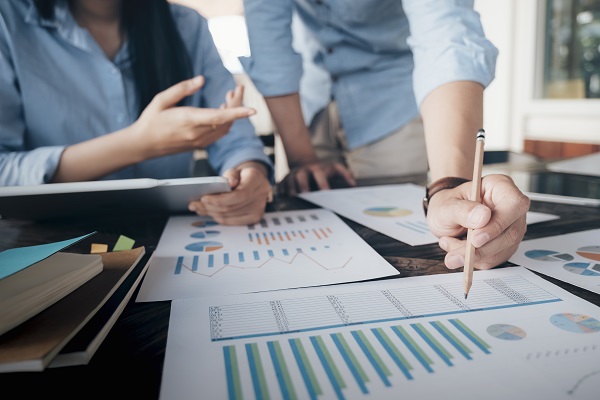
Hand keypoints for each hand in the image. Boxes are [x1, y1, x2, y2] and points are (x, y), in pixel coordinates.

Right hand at [132, 76, 254, 157]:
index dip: (238, 113)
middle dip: (237, 104)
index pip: (219, 117)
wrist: (143, 145)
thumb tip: (201, 79)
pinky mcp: (200, 145)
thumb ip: (182, 89)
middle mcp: (197, 133)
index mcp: (188, 120)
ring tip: (230, 96)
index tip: (252, 110)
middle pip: (227, 120)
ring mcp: (200, 141)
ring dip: (233, 113)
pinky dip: (226, 122)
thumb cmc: (151, 120)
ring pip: (225, 128)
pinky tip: (223, 111)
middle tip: (238, 88)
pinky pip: (219, 133)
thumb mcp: (161, 99)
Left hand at [187, 161, 271, 224]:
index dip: (220, 199)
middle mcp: (260, 197)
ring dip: (210, 213)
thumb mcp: (236, 170)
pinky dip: (218, 217)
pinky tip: (208, 212)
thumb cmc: (242, 175)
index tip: (203, 198)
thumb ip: (231, 175)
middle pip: (231, 207)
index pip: (239, 195)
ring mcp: (258, 210)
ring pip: (229, 215)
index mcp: (256, 181)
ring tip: (197, 208)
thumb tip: (228, 183)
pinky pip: (231, 221)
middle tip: (193, 204)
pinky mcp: (254, 218)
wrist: (256, 182)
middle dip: (210, 207)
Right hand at [277, 160, 355, 195]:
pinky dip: (281, 188)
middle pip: (302, 175)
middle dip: (303, 184)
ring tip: (293, 195)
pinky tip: (282, 195)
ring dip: (291, 187)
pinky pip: (281, 183)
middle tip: (305, 193)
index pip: (320, 174)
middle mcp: (304, 170)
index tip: (325, 191)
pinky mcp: (286, 178)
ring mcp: (294, 174)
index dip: (322, 182)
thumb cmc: (322, 169)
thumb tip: (353, 184)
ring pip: (290, 178)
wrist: (304, 162)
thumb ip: (345, 174)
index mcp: (316, 168)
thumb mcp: (334, 168)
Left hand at [426, 174, 529, 269]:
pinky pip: (495, 259)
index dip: (498, 224)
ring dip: (474, 255)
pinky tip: (458, 250)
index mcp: (500, 187)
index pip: (514, 204)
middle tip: (456, 252)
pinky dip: (474, 260)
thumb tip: (482, 216)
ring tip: (450, 245)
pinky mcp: (506, 245)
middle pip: (510, 233)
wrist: (445, 216)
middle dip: (481, 248)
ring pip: (502, 250)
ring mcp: (511, 227)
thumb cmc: (448, 204)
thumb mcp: (446, 205)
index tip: (475, 238)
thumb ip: (461, 209)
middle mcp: (511, 207)